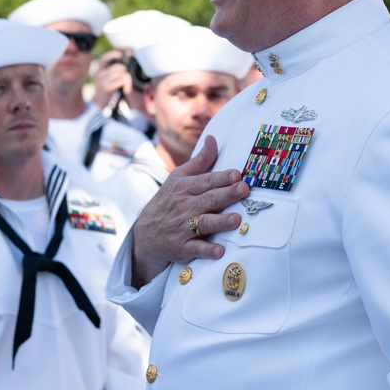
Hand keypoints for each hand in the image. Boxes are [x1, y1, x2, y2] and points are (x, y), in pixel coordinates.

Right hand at [91, 50, 128, 107]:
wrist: (101, 104)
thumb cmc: (108, 89)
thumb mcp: (108, 78)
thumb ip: (115, 69)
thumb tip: (127, 53)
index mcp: (99, 71)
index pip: (103, 59)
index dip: (112, 55)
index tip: (120, 54)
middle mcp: (99, 75)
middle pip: (117, 67)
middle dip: (124, 70)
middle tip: (126, 76)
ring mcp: (102, 82)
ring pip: (120, 74)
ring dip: (126, 78)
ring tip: (127, 84)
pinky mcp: (107, 88)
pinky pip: (120, 81)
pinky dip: (126, 85)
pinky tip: (126, 89)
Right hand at [131, 135, 247, 286]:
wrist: (145, 234)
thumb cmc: (168, 202)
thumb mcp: (178, 178)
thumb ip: (200, 161)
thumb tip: (213, 139)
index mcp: (184, 188)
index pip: (206, 181)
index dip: (222, 178)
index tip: (237, 175)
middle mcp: (184, 207)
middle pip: (209, 200)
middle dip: (226, 194)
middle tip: (244, 190)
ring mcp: (183, 228)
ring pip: (204, 223)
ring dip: (220, 222)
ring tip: (236, 219)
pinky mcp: (182, 247)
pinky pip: (196, 249)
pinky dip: (207, 250)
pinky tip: (219, 251)